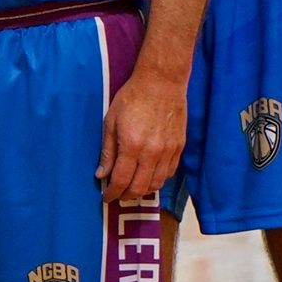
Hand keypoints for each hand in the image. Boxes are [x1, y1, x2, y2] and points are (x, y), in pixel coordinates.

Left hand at [96, 69, 185, 201]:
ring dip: (143, 191)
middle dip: (126, 196)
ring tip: (132, 189)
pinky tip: (149, 177)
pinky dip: (158, 180)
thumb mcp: (111, 122)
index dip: (112, 193)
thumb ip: (107, 151)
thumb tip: (101, 174)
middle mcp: (152, 153)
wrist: (161, 83)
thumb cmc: (131, 98)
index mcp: (132, 146)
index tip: (106, 197)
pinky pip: (169, 173)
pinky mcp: (179, 148)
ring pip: (157, 184)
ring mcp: (168, 151)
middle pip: (140, 187)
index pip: (121, 180)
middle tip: (118, 195)